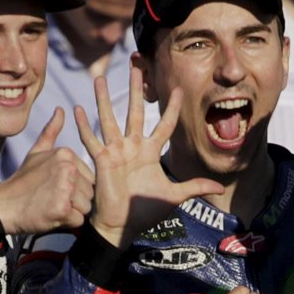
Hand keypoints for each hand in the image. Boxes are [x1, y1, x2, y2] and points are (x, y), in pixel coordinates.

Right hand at [0, 107, 94, 233]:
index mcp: (66, 154)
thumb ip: (51, 131)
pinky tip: (50, 215)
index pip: (88, 177)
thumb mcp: (36, 152)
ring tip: (51, 206)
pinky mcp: (62, 208)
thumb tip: (61, 109)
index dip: (74, 187)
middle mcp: (68, 168)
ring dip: (71, 212)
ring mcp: (66, 188)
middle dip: (74, 201)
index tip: (53, 187)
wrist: (3, 206)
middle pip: (89, 193)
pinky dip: (66, 223)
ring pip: (86, 207)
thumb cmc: (22, 182)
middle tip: (52, 198)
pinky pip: (78, 221)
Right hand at [78, 68, 223, 248]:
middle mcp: (132, 147)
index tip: (179, 89)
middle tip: (136, 66)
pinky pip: (91, 140)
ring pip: (109, 119)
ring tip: (99, 79)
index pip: (164, 125)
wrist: (121, 226)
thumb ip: (194, 187)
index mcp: (150, 152)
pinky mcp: (101, 160)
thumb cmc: (145, 212)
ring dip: (104, 99)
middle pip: (136, 111)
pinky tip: (76, 109)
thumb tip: (218, 187)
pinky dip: (83, 126)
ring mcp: (115, 151)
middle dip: (136, 89)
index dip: (172, 108)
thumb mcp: (173, 197)